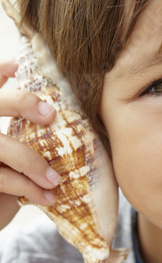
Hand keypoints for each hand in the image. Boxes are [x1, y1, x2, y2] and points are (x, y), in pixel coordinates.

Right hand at [0, 60, 59, 230]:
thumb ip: (17, 119)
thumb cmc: (5, 175)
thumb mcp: (12, 148)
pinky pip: (4, 179)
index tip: (18, 65)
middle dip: (20, 103)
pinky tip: (48, 197)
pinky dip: (29, 189)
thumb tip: (39, 87)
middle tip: (51, 114)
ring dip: (31, 162)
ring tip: (55, 179)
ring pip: (0, 147)